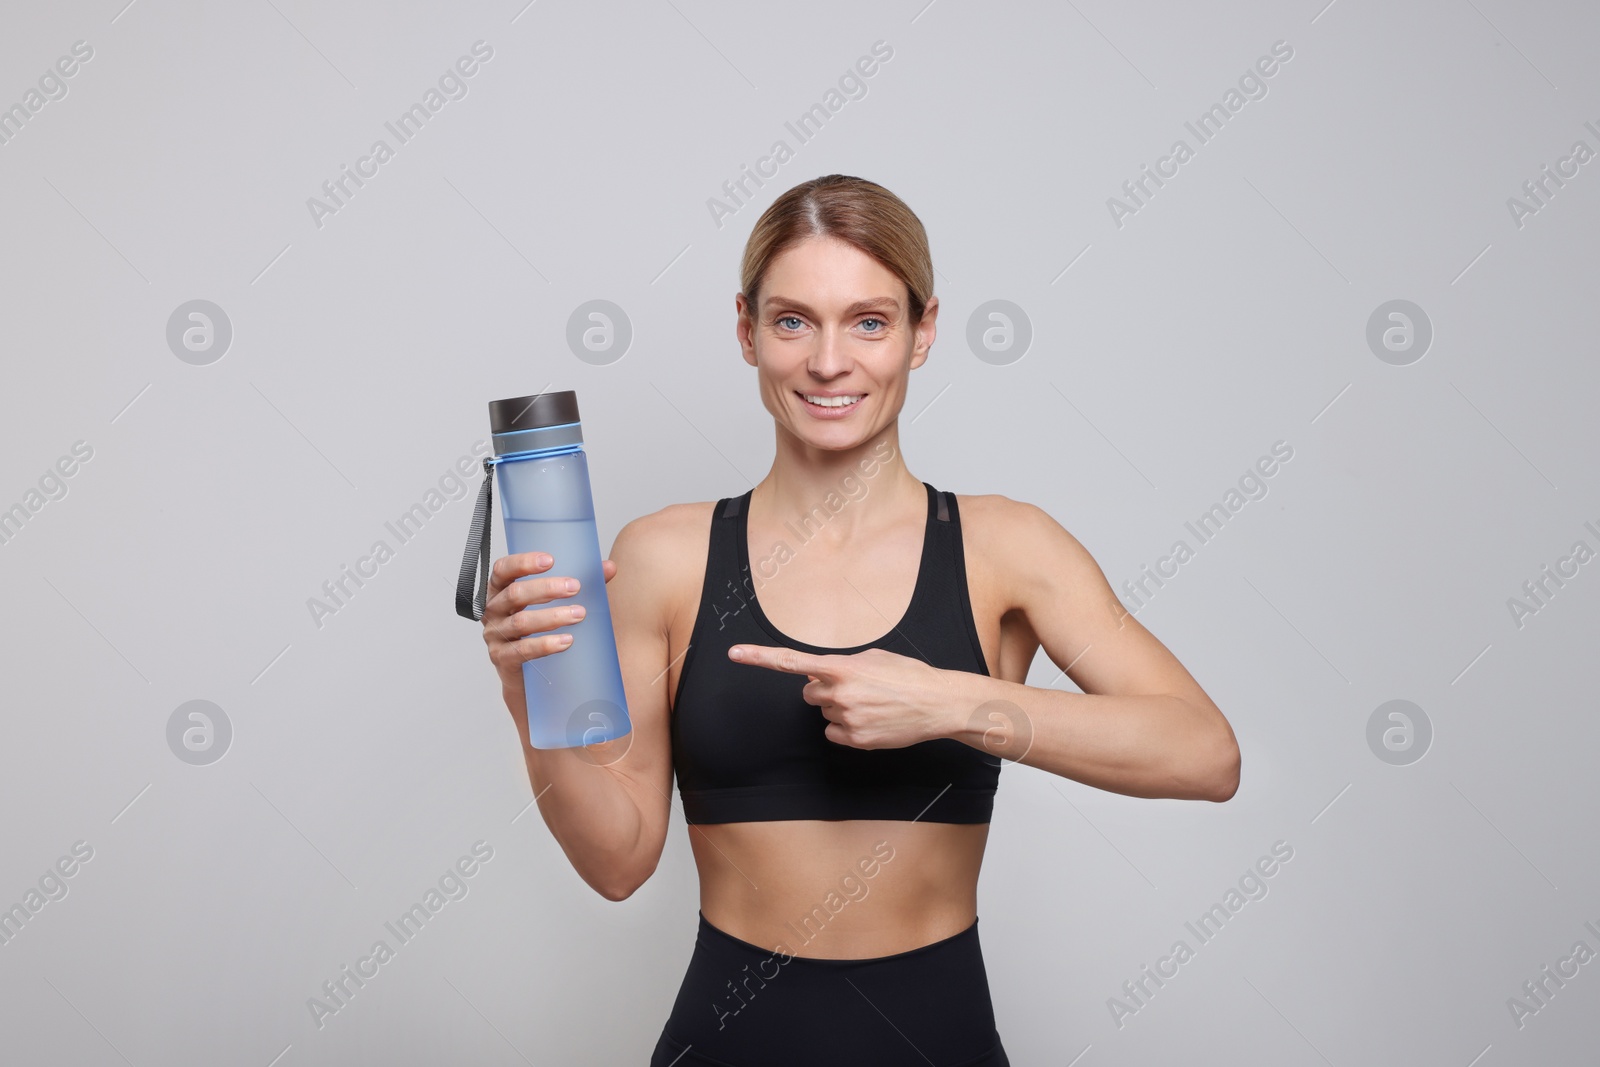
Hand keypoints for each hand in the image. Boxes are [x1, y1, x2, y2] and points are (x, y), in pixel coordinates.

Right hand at [482, 551, 615, 697]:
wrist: (526, 677)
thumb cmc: (540, 630)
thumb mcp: (553, 604)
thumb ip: (578, 585)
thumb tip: (609, 567)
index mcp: (500, 590)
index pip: (503, 569)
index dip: (523, 563)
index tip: (550, 560)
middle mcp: (493, 610)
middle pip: (515, 594)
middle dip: (546, 589)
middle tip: (575, 587)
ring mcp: (495, 636)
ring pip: (521, 622)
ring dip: (552, 616)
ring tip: (579, 614)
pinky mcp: (502, 658)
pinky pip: (522, 650)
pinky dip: (546, 644)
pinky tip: (567, 641)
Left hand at [728, 644, 959, 748]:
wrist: (936, 703)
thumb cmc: (907, 676)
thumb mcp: (874, 657)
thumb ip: (843, 664)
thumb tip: (825, 675)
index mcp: (841, 667)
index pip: (790, 662)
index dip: (759, 657)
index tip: (734, 653)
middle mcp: (839, 694)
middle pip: (808, 693)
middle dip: (824, 690)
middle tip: (854, 688)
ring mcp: (846, 719)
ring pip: (824, 713)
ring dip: (840, 708)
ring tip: (871, 703)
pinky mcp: (855, 740)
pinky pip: (834, 733)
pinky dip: (846, 728)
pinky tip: (869, 720)